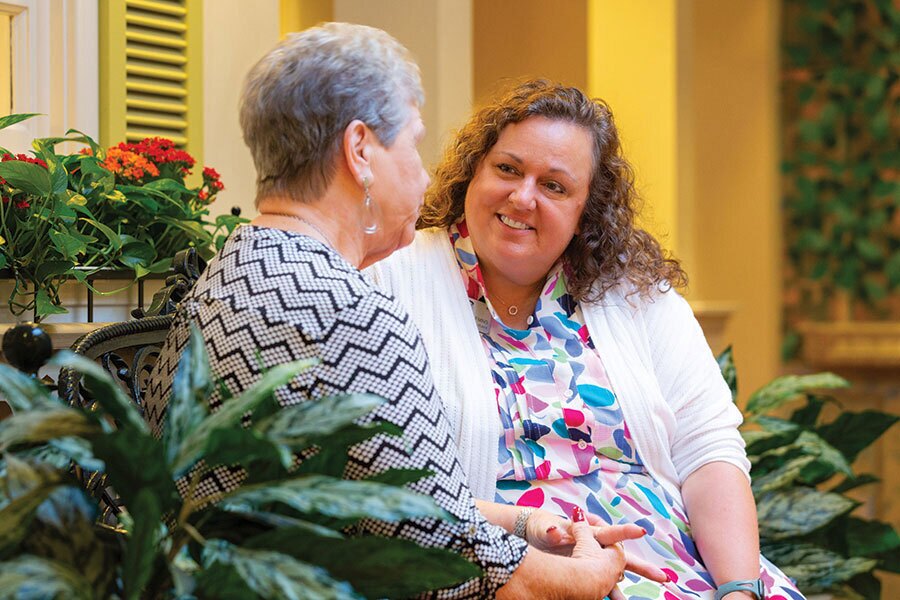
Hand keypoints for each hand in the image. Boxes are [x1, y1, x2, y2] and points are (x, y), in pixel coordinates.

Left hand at [525, 508, 666, 583]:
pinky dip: (608, 592)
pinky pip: (600, 583)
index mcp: (588, 532)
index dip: (625, 532)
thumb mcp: (544, 528)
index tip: (641, 532)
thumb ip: (551, 532)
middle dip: (642, 568)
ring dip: (621, 588)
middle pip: (623, 557)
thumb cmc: (541, 528)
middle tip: (662, 577)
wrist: (535, 534)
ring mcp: (591, 559)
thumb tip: (553, 532)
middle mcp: (595, 546)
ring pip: (613, 575)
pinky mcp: (584, 569)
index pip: (610, 532)